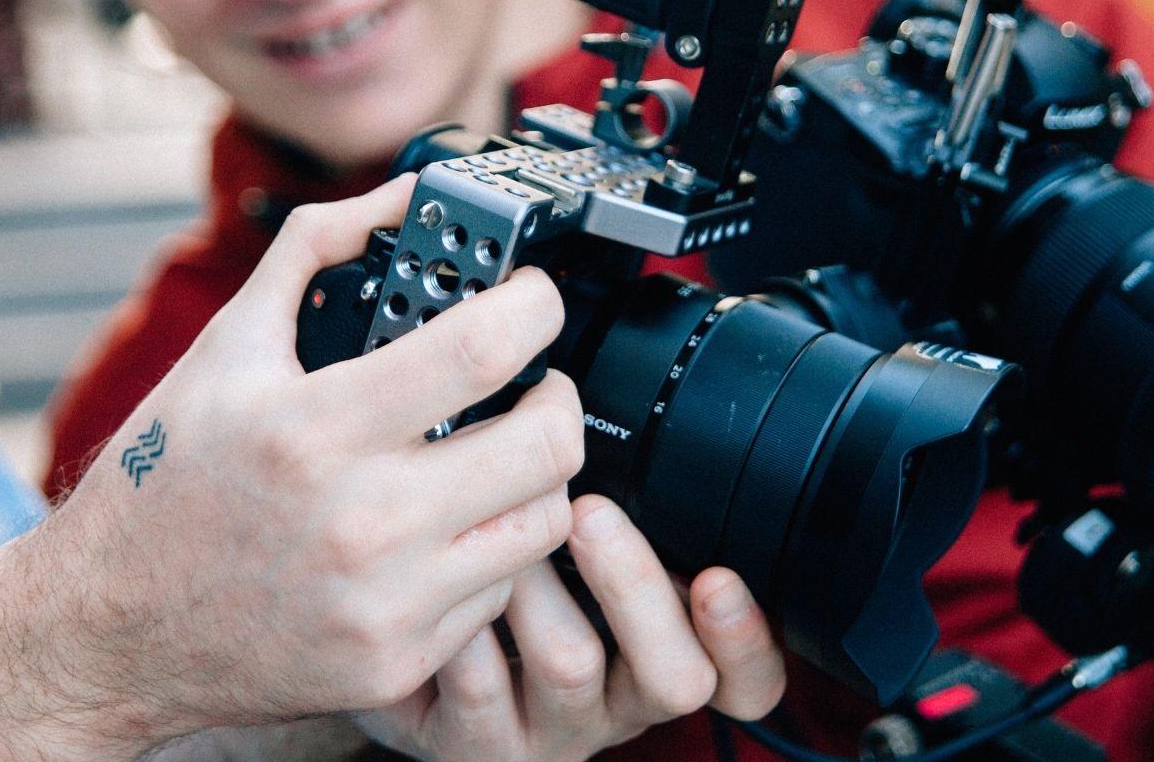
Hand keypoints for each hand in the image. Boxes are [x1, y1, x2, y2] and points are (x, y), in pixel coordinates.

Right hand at [43, 175, 585, 737]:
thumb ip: (315, 249)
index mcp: (314, 427)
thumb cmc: (163, 485)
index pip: (484, 348)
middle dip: (558, 394)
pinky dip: (489, 551)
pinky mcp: (397, 662)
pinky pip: (501, 592)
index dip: (535, 305)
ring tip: (494, 452)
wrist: (109, 631)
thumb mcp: (227, 347)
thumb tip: (401, 194)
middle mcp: (360, 521)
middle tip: (536, 380)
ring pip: (543, 522)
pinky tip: (446, 527)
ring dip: (536, 476)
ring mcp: (385, 602)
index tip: (534, 296)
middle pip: (545, 444)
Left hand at [356, 495, 786, 761]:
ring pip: (571, 667)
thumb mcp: (579, 558)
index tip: (719, 577)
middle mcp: (619, 701)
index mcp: (662, 653)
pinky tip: (434, 578)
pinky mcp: (479, 746)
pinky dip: (461, 619)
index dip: (746, 638)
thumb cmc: (507, 599)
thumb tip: (602, 424)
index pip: (747, 678)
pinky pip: (478, 686)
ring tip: (491, 527)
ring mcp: (553, 731)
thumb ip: (615, 512)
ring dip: (534, 585)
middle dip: (636, 585)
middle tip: (591, 514)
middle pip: (677, 676)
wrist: (407, 671)